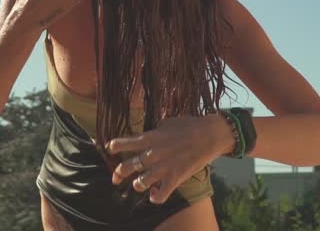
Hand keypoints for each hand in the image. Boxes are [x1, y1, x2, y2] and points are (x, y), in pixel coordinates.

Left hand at [106, 113, 232, 203]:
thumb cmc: (190, 125)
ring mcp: (163, 167)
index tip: (109, 148)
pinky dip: (156, 197)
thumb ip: (156, 129)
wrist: (210, 134)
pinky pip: (161, 194)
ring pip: (141, 182)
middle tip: (115, 177)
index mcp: (150, 138)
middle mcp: (153, 154)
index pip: (125, 143)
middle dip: (118, 173)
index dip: (115, 146)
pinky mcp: (175, 178)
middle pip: (128, 166)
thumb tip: (150, 131)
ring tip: (139, 184)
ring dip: (138, 184)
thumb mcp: (168, 122)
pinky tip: (154, 196)